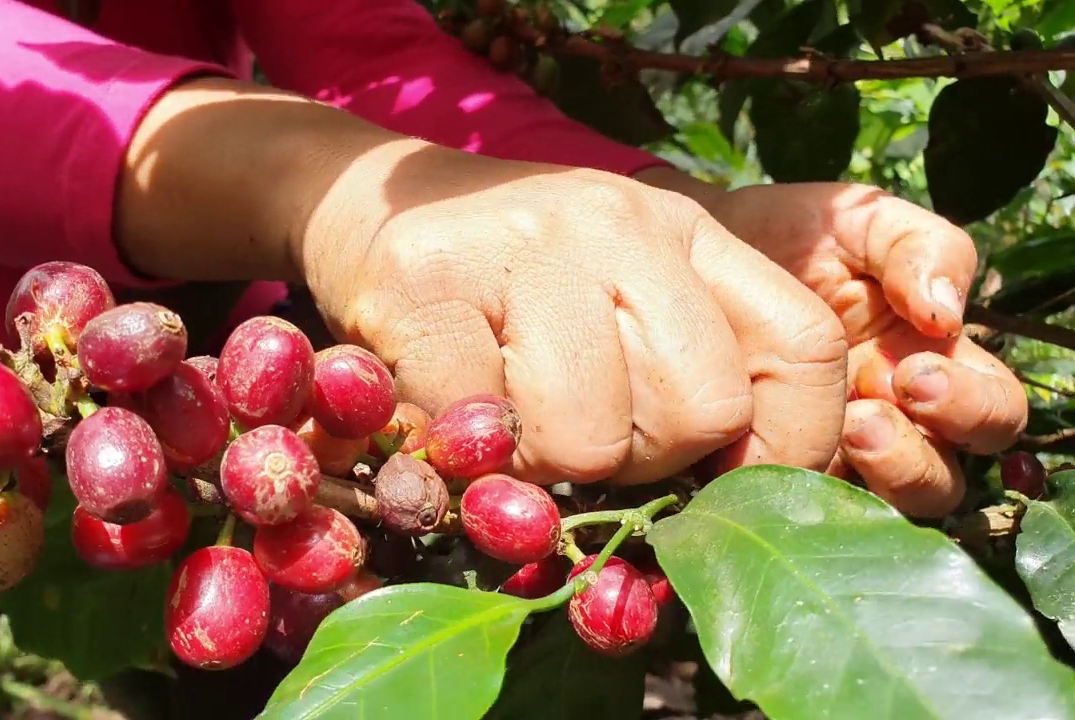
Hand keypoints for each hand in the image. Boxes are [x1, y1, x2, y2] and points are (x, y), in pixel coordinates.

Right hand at [306, 152, 848, 487]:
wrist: (367, 202)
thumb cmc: (508, 277)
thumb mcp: (614, 295)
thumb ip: (679, 371)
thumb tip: (719, 507)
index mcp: (685, 231)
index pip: (803, 346)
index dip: (791, 445)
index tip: (728, 484)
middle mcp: (620, 226)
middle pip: (702, 410)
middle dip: (641, 461)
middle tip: (581, 433)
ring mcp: (525, 248)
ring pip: (591, 438)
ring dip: (546, 466)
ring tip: (510, 421)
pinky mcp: (429, 283)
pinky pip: (480, 433)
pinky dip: (462, 454)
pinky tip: (445, 407)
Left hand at [673, 177, 1027, 517]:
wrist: (697, 251)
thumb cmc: (792, 237)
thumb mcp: (860, 222)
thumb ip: (919, 247)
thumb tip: (946, 312)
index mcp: (932, 366)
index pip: (992, 412)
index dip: (970, 406)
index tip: (915, 373)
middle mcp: (898, 423)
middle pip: (945, 478)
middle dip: (916, 457)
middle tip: (867, 416)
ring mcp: (840, 455)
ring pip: (886, 507)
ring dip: (870, 479)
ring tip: (837, 435)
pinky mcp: (779, 469)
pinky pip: (812, 505)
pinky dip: (806, 491)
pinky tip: (777, 459)